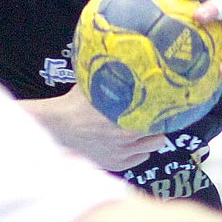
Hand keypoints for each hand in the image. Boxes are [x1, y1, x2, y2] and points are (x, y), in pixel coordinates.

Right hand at [23, 86, 164, 170]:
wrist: (54, 127)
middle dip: (157, 124)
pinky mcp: (114, 163)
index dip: (165, 109)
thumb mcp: (96, 83)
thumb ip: (116, 74)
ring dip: (149, 138)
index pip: (162, 117)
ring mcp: (121, 154)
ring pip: (152, 148)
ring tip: (141, 128)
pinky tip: (131, 141)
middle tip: (151, 114)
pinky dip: (138, 151)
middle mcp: (127, 138)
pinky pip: (139, 159)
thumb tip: (133, 58)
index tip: (166, 103)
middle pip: (161, 134)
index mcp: (127, 117)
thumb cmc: (73, 103)